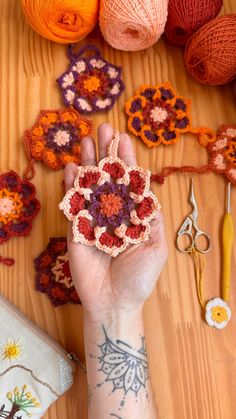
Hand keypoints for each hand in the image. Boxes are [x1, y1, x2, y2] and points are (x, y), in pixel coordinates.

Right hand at [64, 124, 167, 318]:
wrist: (115, 301)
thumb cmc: (139, 276)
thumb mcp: (155, 245)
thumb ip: (151, 217)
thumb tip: (149, 188)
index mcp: (133, 214)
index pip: (130, 182)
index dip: (127, 160)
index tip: (124, 138)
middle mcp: (113, 212)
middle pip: (109, 178)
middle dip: (106, 153)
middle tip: (103, 129)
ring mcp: (93, 219)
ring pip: (90, 186)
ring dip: (89, 163)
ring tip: (87, 141)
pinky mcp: (76, 229)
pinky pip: (74, 204)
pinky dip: (73, 186)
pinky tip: (74, 168)